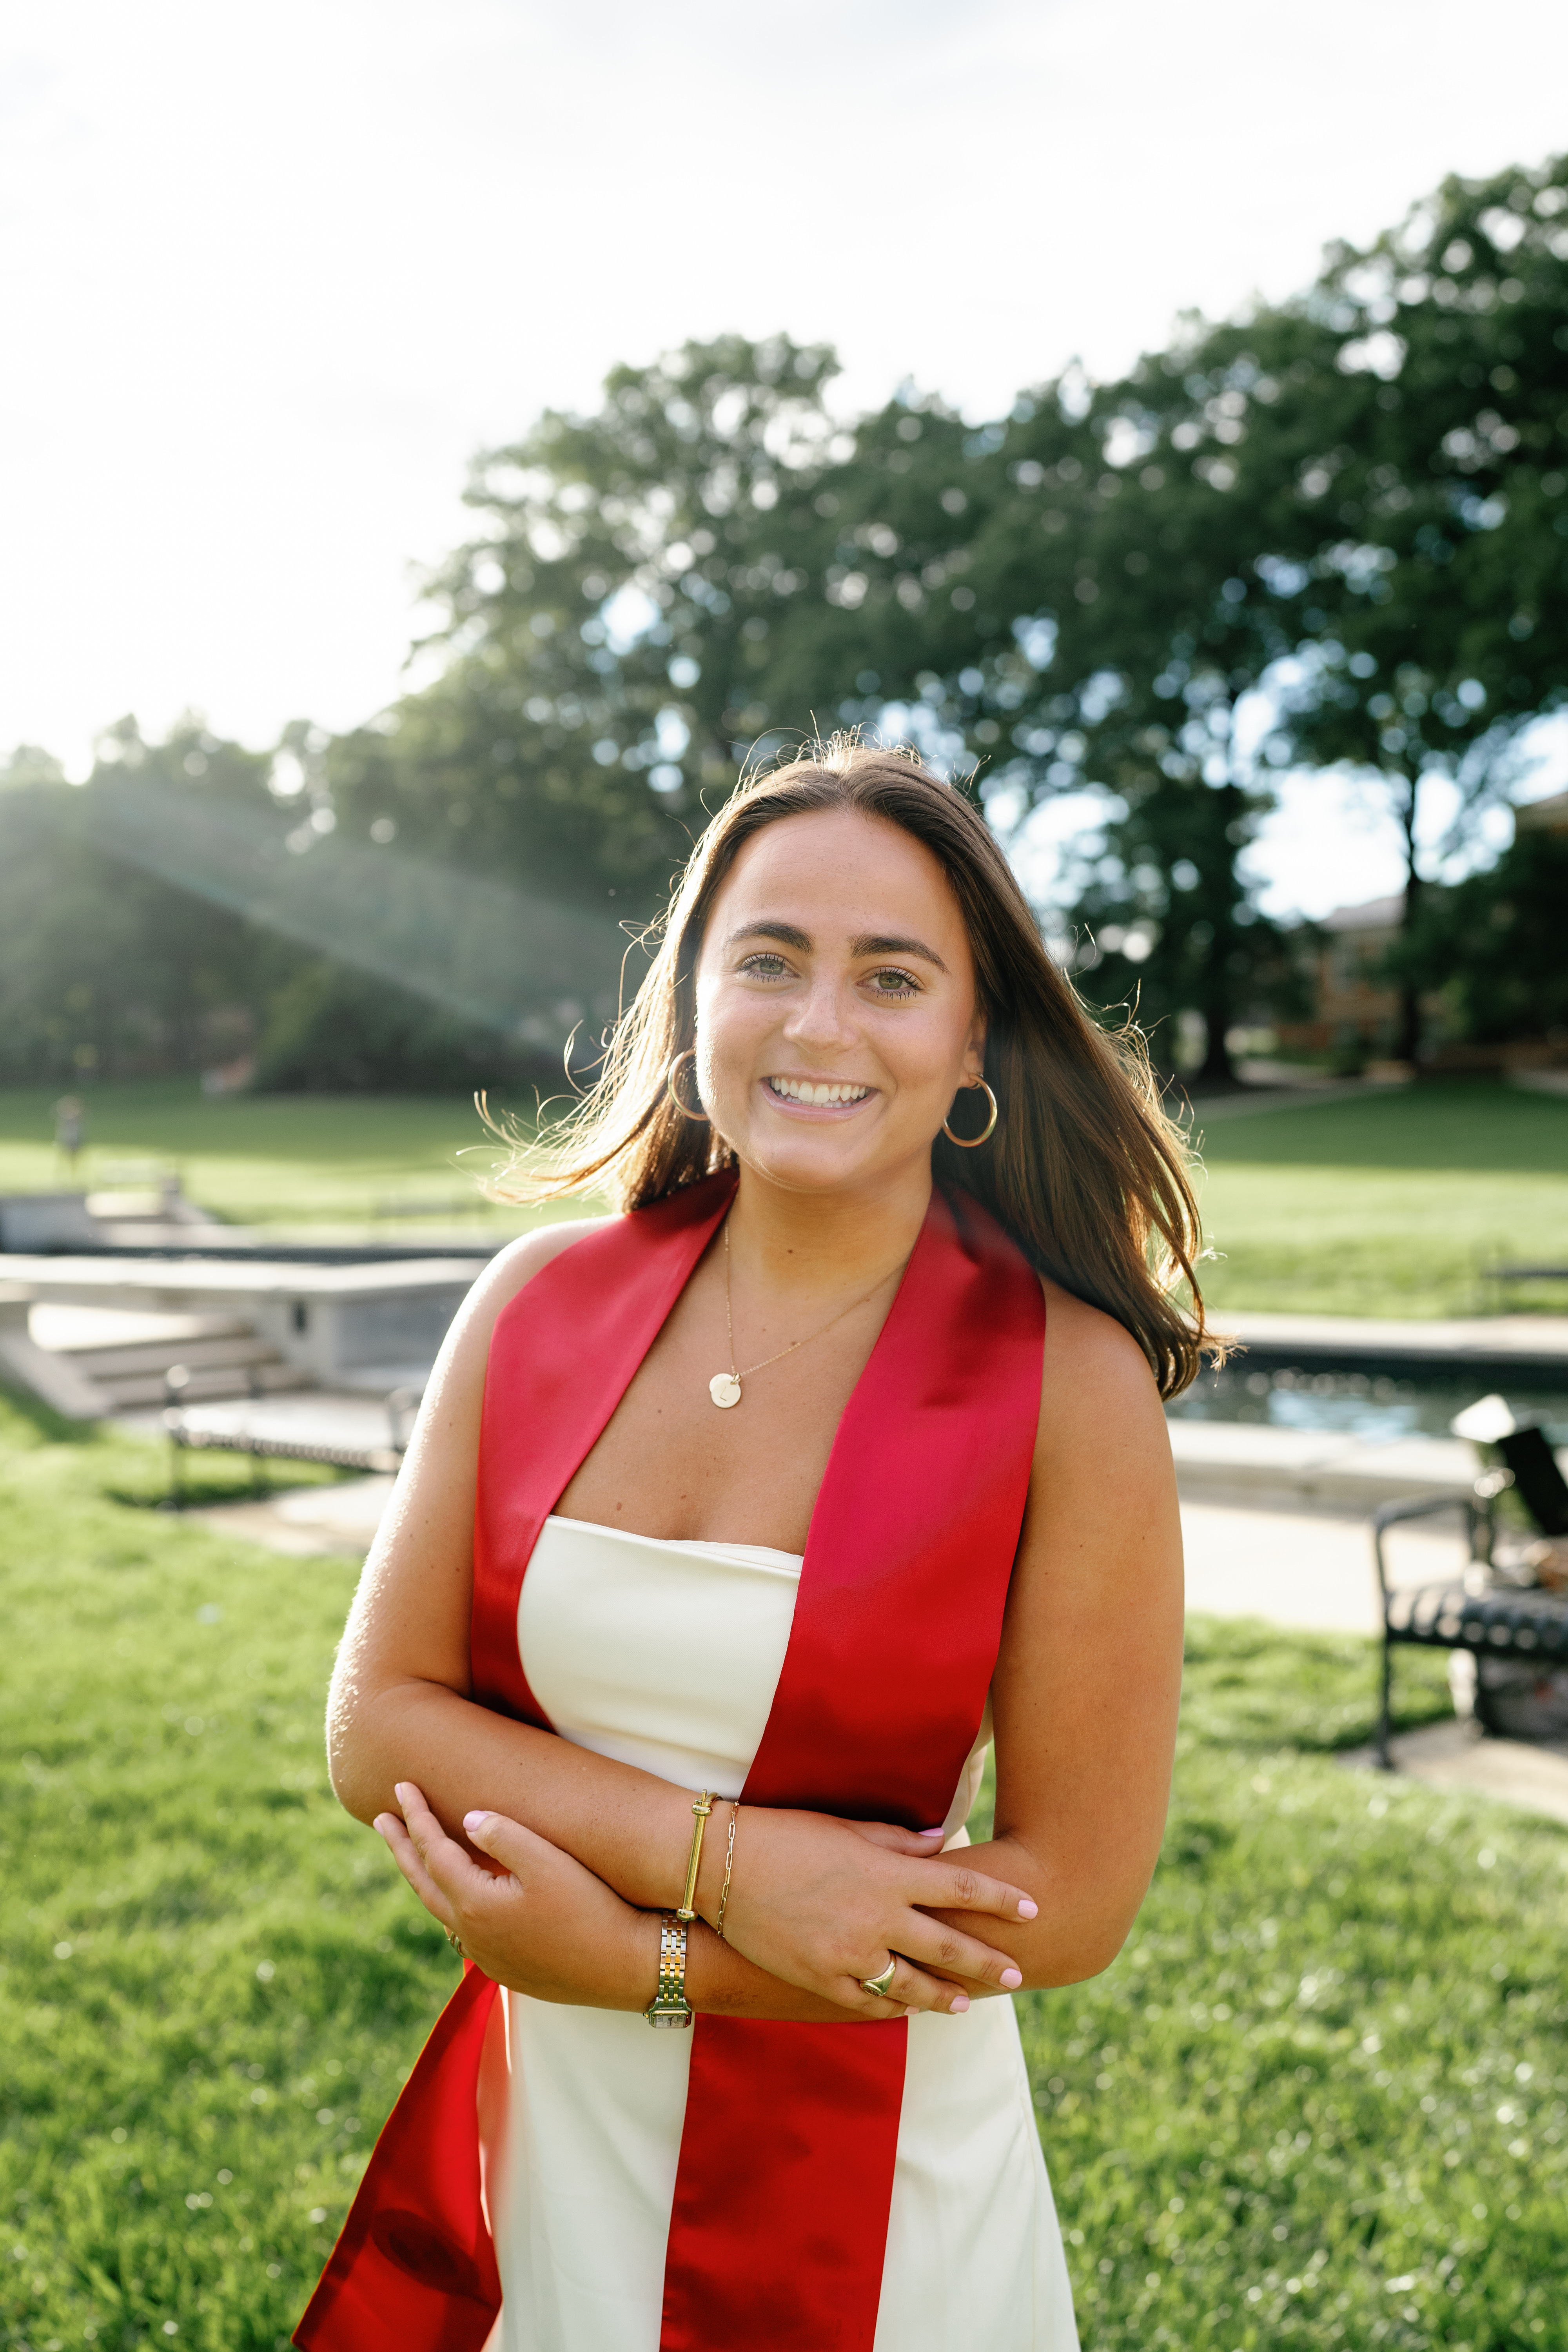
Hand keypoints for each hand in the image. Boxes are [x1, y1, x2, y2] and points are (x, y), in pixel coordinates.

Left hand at [376, 1782, 656, 2009]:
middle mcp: (471, 1934)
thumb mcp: (549, 1861)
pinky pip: (461, 1929)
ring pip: (440, 1909)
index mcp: (475, 1904)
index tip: (401, 1785)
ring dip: (422, 1876)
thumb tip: (467, 1820)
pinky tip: (457, 1896)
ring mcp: (487, 1956)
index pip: (433, 1850)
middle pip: (423, 1882)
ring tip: (411, 1854)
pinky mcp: (507, 1968)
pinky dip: (448, 1902)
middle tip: (381, 1818)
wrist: (627, 1967)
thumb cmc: (593, 1908)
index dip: (416, 1816)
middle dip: (401, 1847)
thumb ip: (503, 1834)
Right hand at [702, 1806, 1036, 2018]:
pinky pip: (868, 2001)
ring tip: (965, 2005)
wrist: (720, 1867)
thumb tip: (942, 1844)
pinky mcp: (820, 1980)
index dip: (999, 1897)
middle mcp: (875, 1919)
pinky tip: (907, 2009)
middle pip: (947, 1945)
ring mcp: (848, 1955)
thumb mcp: (846, 1828)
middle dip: (987, 1961)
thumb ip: (899, 1843)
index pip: (959, 1886)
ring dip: (944, 1996)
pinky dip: (892, 2006)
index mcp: (886, 1875)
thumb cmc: (785, 1835)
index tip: (1033, 1907)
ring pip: (912, 1985)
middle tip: (1016, 1976)